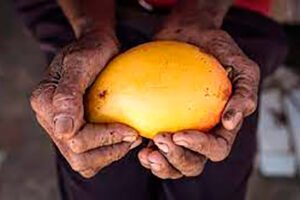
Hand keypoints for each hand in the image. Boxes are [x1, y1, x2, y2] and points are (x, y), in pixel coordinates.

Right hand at [30, 30, 141, 177]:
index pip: (73, 137)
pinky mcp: (75, 130)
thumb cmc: (92, 49)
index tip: (131, 130)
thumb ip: (68, 94)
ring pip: (84, 162)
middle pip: (78, 156)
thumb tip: (63, 131)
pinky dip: (108, 153)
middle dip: (109, 150)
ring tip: (132, 139)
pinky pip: (90, 155)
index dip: (104, 138)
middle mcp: (50, 120)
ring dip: (110, 155)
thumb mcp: (81, 62)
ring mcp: (62, 127)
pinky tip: (124, 138)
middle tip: (135, 137)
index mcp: (46, 104)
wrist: (95, 46)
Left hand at [138, 27, 259, 178]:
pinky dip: (146, 152)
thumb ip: (244, 93)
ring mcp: (179, 131)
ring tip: (146, 154)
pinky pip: (153, 147)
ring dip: (160, 164)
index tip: (180, 135)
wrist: (188, 34)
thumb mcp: (241, 66)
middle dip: (177, 159)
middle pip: (193, 163)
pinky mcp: (159, 124)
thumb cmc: (216, 49)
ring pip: (172, 162)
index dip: (200, 148)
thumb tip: (230, 123)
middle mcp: (201, 134)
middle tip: (160, 140)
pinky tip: (135, 142)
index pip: (216, 148)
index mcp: (222, 127)